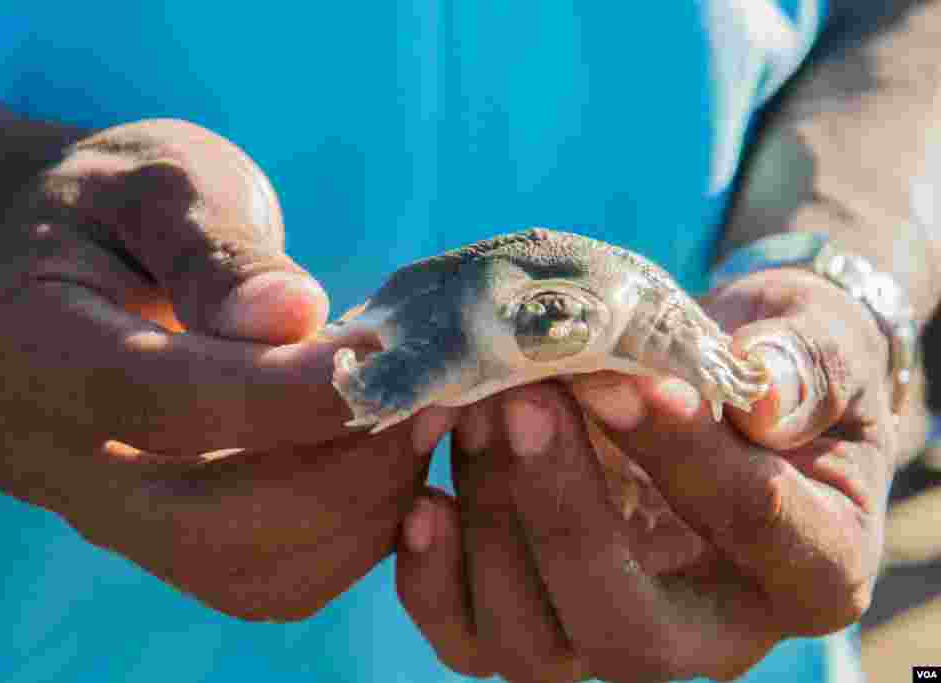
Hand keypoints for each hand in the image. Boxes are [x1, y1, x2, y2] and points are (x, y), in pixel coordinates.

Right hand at [0, 119, 453, 620]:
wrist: (93, 248)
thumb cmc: (129, 198)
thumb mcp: (164, 180)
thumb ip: (216, 248)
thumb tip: (289, 318)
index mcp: (19, 350)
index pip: (159, 402)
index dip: (283, 394)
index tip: (386, 360)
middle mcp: (42, 455)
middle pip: (206, 519)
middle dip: (341, 467)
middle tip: (427, 395)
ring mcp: (99, 511)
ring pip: (247, 568)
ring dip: (358, 508)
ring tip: (418, 420)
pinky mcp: (159, 535)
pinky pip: (266, 578)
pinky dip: (346, 534)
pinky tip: (385, 459)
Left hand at [396, 268, 907, 681]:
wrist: (717, 390)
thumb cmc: (778, 367)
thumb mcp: (820, 348)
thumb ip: (803, 367)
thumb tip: (760, 396)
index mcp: (811, 569)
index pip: (756, 528)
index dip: (685, 454)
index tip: (618, 379)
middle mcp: (709, 634)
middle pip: (628, 632)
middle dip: (563, 513)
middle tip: (521, 402)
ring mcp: (612, 638)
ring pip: (534, 644)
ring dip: (492, 522)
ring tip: (472, 410)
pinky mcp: (539, 624)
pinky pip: (472, 638)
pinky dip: (434, 578)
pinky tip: (424, 500)